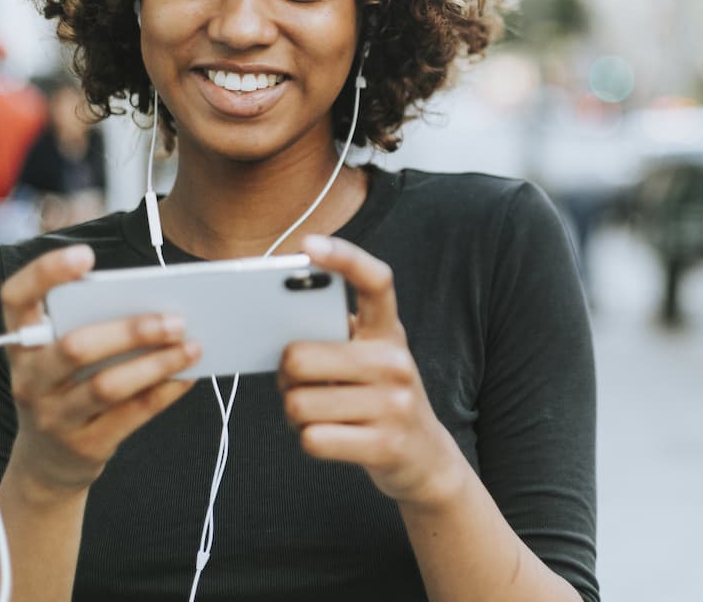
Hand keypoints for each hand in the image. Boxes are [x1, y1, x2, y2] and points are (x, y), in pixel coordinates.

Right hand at [0, 245, 200, 495]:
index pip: (15, 298)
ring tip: (192, 346)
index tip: (85, 254)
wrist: (47, 464)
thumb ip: (91, 325)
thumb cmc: (67, 387)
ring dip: (156, 363)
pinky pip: (130, 415)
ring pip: (106, 385)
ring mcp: (52, 416)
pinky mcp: (83, 446)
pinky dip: (164, 392)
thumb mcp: (59, 356)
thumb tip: (158, 300)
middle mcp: (29, 379)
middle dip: (131, 330)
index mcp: (21, 343)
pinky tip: (188, 376)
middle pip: (76, 347)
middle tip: (176, 319)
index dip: (43, 273)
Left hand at [278, 235, 464, 507]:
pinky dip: (309, 440)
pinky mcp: (384, 445)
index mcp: (389, 331)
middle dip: (286, 375)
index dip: (344, 258)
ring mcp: (394, 405)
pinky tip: (330, 436)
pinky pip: (313, 439)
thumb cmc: (379, 398)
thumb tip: (278, 323)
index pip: (375, 281)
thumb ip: (337, 337)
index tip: (309, 245)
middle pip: (300, 357)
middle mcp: (396, 362)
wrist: (424, 457)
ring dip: (295, 413)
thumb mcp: (371, 359)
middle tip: (298, 382)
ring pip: (298, 404)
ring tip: (318, 412)